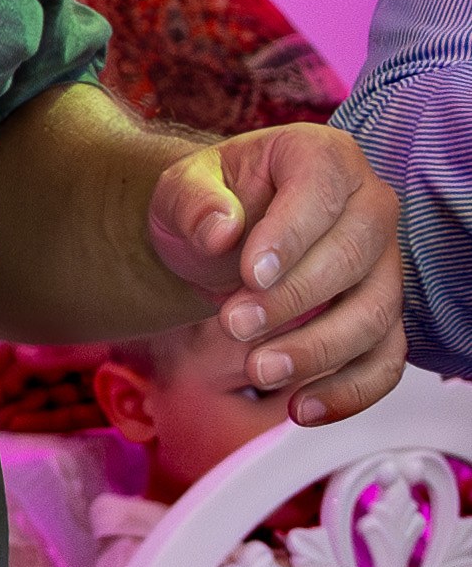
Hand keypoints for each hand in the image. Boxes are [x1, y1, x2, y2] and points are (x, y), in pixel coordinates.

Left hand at [159, 123, 403, 421]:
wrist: (215, 239)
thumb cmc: (205, 205)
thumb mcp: (180, 189)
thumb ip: (192, 201)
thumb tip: (218, 230)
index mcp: (324, 157)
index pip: (321, 192)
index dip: (290, 236)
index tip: (250, 274)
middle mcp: (370, 207)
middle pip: (354, 258)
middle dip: (294, 300)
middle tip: (233, 326)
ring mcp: (384, 265)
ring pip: (377, 314)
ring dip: (320, 350)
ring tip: (258, 371)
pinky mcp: (382, 316)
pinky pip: (386, 359)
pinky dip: (351, 390)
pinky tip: (303, 409)